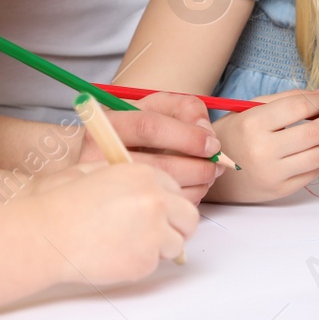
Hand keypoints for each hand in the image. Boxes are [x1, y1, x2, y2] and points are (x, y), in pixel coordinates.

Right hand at [30, 161, 198, 284]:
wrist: (46, 233)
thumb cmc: (62, 203)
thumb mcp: (97, 171)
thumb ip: (129, 177)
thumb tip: (148, 187)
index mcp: (144, 174)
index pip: (176, 188)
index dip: (168, 202)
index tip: (163, 211)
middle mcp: (156, 200)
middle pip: (189, 216)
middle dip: (177, 226)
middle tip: (160, 234)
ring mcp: (154, 230)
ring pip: (177, 243)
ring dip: (160, 246)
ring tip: (129, 244)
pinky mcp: (145, 259)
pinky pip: (155, 263)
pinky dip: (140, 262)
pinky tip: (115, 254)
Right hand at [77, 92, 225, 204]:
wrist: (105, 159)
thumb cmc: (136, 130)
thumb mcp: (156, 107)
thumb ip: (185, 108)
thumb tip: (206, 132)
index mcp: (109, 125)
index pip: (149, 127)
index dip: (187, 136)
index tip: (213, 145)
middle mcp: (101, 157)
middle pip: (158, 166)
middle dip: (198, 167)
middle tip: (217, 166)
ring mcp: (108, 188)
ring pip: (161, 191)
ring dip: (196, 186)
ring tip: (208, 176)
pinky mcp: (118, 212)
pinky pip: (160, 210)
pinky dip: (184, 201)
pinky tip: (190, 189)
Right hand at [207, 90, 318, 202]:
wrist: (209, 170)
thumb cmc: (234, 133)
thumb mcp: (252, 108)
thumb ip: (288, 100)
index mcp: (253, 124)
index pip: (299, 107)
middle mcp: (263, 150)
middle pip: (315, 133)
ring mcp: (272, 174)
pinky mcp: (279, 191)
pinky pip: (313, 173)